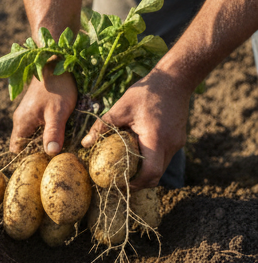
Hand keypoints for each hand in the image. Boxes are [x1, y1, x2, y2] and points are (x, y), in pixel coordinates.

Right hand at [9, 67, 77, 154]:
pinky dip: (44, 131)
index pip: (16, 151)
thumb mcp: (58, 112)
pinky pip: (35, 126)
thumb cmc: (58, 86)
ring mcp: (26, 114)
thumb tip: (51, 153)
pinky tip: (57, 130)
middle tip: (53, 154)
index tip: (44, 160)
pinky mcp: (33, 109)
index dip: (28, 158)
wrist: (56, 61)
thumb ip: (53, 133)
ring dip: (42, 140)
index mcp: (21, 123)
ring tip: (57, 143)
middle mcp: (20, 120)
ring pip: (30, 135)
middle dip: (36, 150)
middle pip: (23, 144)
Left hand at [80, 70, 191, 187]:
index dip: (135, 184)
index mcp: (156, 139)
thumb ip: (102, 126)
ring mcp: (177, 143)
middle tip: (120, 181)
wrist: (175, 78)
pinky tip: (137, 154)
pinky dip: (151, 161)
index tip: (119, 184)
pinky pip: (163, 158)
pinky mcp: (178, 139)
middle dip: (138, 183)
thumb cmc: (148, 91)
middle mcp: (170, 144)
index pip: (150, 173)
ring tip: (127, 169)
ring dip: (144, 172)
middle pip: (156, 176)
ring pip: (161, 168)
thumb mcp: (121, 107)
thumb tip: (85, 143)